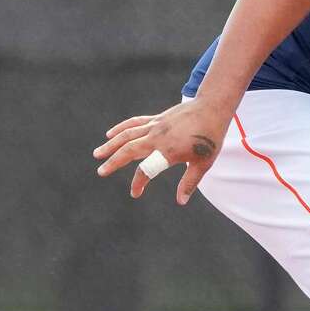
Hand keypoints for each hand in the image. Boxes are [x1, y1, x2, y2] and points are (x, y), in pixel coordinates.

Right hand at [93, 96, 232, 204]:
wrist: (212, 109)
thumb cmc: (210, 138)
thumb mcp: (203, 164)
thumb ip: (189, 182)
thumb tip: (180, 201)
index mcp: (168, 151)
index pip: (146, 170)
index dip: (138, 183)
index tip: (135, 193)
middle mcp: (158, 138)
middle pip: (129, 150)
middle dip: (114, 162)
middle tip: (101, 171)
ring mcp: (155, 126)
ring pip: (127, 135)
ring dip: (111, 145)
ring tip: (97, 154)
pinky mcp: (157, 119)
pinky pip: (134, 123)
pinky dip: (121, 128)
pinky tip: (110, 134)